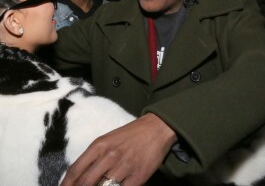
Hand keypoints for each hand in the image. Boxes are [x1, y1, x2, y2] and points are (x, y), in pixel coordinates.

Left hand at [61, 113, 177, 185]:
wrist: (155, 128)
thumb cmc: (129, 134)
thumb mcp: (108, 140)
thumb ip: (94, 157)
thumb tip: (80, 178)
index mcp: (99, 145)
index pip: (75, 170)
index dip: (65, 185)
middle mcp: (109, 156)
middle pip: (85, 183)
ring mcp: (123, 167)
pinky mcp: (137, 177)